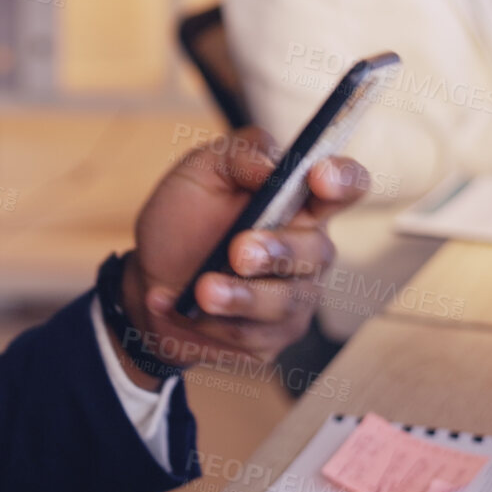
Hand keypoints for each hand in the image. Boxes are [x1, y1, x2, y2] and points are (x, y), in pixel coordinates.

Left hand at [117, 127, 367, 388]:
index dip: (343, 180)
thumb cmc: (182, 218)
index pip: (346, 185)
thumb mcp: (198, 172)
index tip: (318, 178)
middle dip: (278, 251)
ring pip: (286, 301)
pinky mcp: (270, 337)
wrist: (145, 278)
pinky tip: (177, 305)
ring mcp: (294, 296)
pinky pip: (253, 335)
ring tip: (201, 289)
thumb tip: (271, 166)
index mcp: (298, 200)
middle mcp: (306, 249)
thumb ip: (238, 154)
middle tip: (238, 251)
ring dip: (240, 296)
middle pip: (318, 251)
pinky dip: (210, 321)